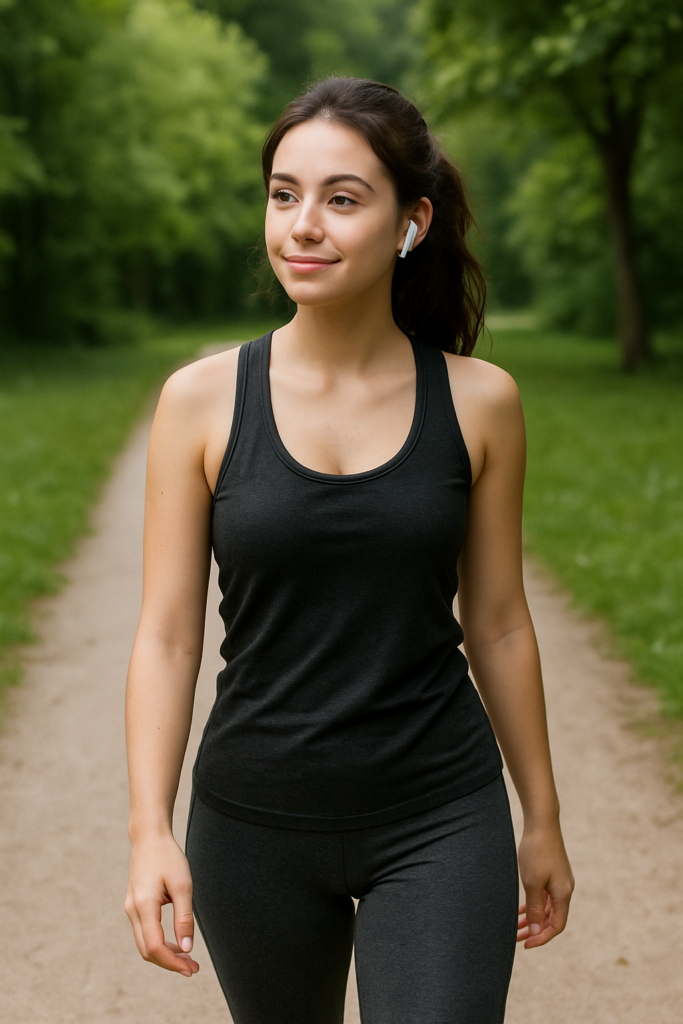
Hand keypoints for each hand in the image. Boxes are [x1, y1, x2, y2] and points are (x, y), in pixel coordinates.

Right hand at [124, 832, 198, 976]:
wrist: (149, 837)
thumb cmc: (168, 857)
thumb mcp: (183, 885)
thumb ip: (184, 918)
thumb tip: (186, 949)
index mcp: (144, 905)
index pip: (155, 946)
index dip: (172, 962)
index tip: (191, 968)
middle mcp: (132, 910)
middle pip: (147, 950)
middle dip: (169, 963)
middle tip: (193, 968)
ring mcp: (131, 908)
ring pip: (144, 944)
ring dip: (164, 955)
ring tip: (187, 959)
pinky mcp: (134, 905)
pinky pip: (144, 933)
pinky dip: (159, 943)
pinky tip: (175, 944)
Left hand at [516, 821, 573, 947]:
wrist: (542, 822)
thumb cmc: (536, 851)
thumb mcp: (532, 882)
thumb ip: (535, 907)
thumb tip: (537, 931)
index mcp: (563, 894)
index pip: (556, 926)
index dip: (542, 937)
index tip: (525, 943)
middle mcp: (565, 889)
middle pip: (552, 919)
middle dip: (535, 930)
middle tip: (516, 937)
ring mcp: (560, 881)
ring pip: (547, 908)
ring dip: (533, 918)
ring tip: (516, 925)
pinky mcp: (553, 872)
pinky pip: (545, 896)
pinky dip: (535, 904)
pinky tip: (522, 908)